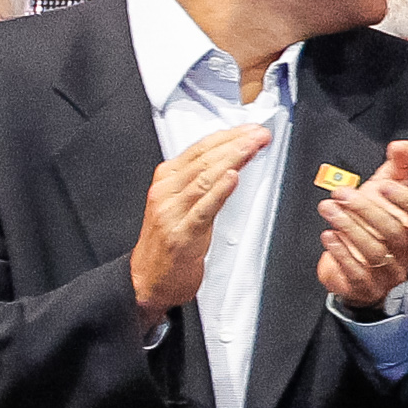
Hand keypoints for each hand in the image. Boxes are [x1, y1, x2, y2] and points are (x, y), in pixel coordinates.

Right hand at [132, 124, 270, 322]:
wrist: (147, 278)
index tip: (252, 129)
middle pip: (204, 160)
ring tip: (252, 146)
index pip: (200, 150)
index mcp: (167, 180)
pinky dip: (219, 191)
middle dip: (235, 144)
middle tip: (260, 133)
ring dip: (232, 160)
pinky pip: (203, 209)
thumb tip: (234, 159)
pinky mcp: (181, 233)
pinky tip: (232, 178)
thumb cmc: (169, 240)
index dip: (227, 136)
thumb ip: (206, 181)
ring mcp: (172, 212)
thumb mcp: (185, 203)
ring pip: (204, 179)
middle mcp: (166, 191)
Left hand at [317, 139, 407, 308]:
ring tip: (328, 208)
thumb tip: (402, 145)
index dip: (407, 201)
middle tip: (341, 194)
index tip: (384, 185)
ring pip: (374, 250)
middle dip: (365, 210)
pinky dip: (341, 252)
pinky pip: (357, 272)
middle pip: (394, 232)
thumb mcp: (388, 190)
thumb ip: (399, 166)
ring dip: (348, 227)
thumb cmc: (377, 224)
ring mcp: (390, 272)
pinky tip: (328, 235)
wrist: (360, 265)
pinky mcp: (367, 286)